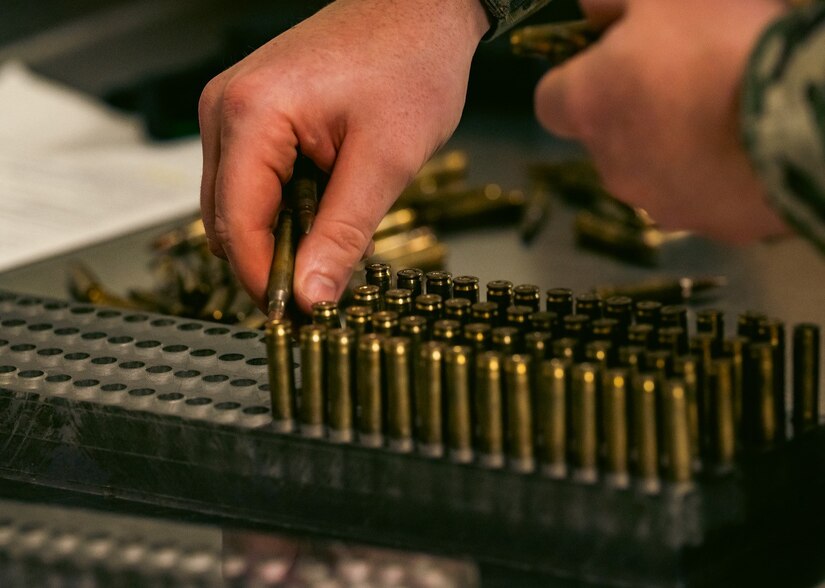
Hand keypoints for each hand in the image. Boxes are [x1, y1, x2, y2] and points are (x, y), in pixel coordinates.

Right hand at [199, 0, 488, 311]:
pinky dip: (281, 209)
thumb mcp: (384, 161)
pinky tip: (321, 213)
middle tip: (319, 294)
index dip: (262, 280)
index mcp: (250, 114)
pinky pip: (251, 180)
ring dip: (277, 236)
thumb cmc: (410, 64)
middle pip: (226, 219)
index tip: (296, 318)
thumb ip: (342, 234)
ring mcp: (234, 108)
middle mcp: (225, 109)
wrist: (421, 8)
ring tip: (329, 248)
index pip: (236, 226)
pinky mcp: (252, 113)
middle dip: (268, 262)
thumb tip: (311, 297)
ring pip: (236, 204)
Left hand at [535, 0, 789, 242]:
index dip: (577, 81)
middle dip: (636, 115)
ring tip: (731, 115)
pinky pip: (707, 198)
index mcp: (587, 106)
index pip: (550, 102)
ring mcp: (659, 205)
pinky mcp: (711, 228)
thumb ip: (610, 2)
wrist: (798, 115)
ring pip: (656, 173)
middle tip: (688, 82)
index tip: (611, 64)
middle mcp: (610, 167)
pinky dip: (721, 178)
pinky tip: (755, 147)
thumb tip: (585, 10)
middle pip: (608, 139)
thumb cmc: (719, 42)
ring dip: (678, 149)